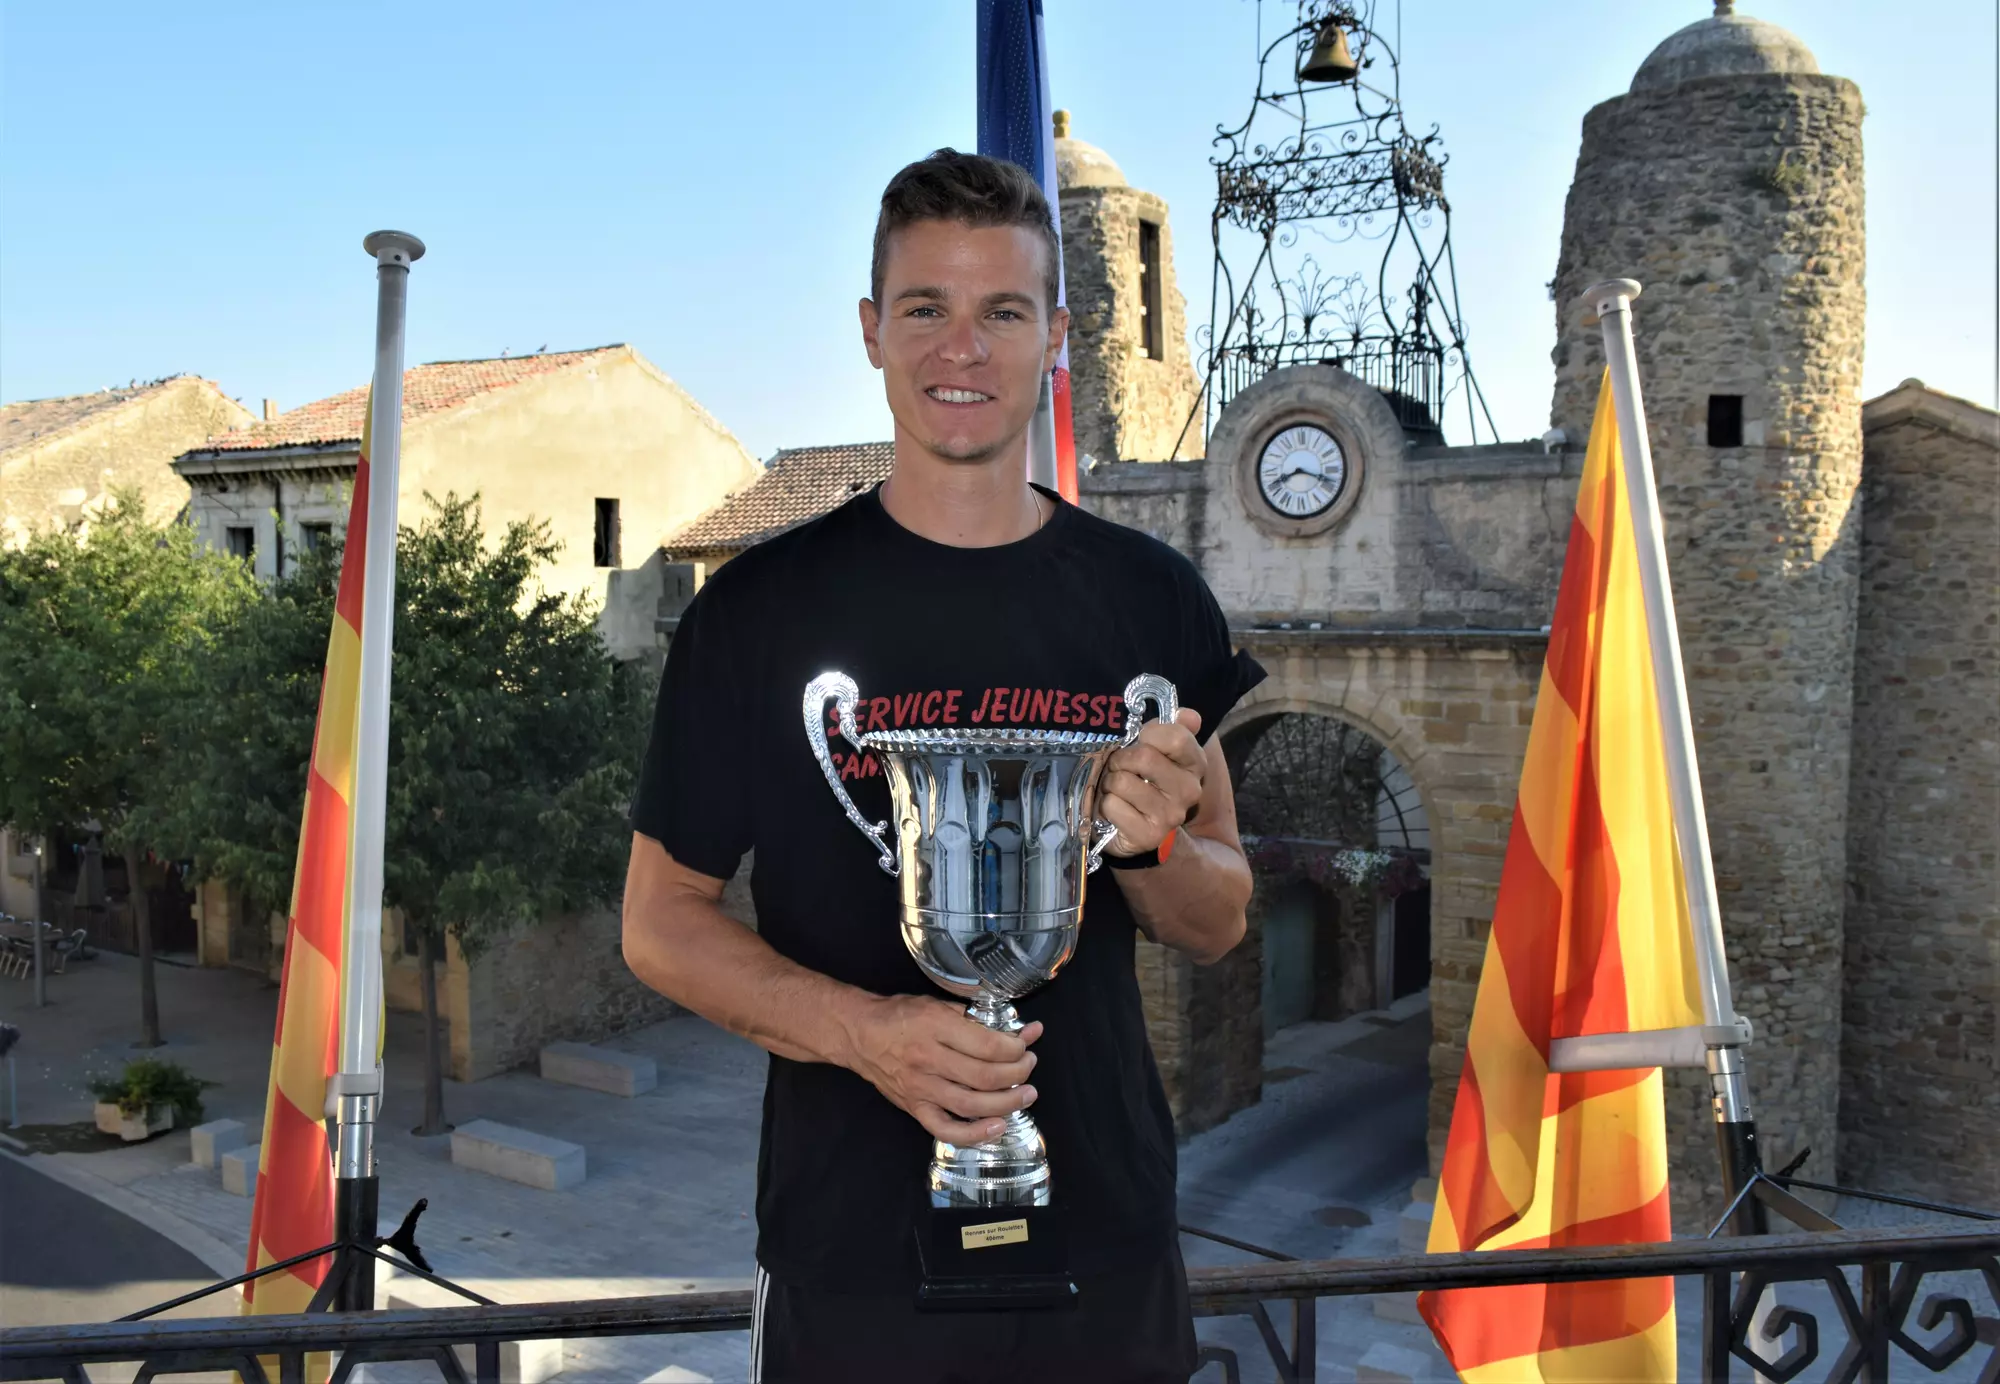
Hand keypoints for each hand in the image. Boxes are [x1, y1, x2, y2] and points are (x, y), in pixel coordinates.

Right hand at [845, 994, 1041, 1145]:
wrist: (858, 1034)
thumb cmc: (900, 1015)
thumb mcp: (937, 1004)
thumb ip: (975, 1018)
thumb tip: (1018, 1030)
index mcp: (935, 1026)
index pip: (987, 1045)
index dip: (1015, 1048)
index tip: (1025, 1043)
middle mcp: (928, 1059)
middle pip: (985, 1076)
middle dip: (1018, 1073)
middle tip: (1029, 1065)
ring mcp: (921, 1088)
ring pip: (971, 1104)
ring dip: (1007, 1103)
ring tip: (1026, 1094)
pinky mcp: (914, 1108)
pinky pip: (946, 1129)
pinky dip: (974, 1134)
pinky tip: (996, 1127)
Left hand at [1099, 708, 1204, 855]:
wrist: (1131, 825)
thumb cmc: (1141, 780)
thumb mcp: (1157, 750)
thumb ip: (1173, 729)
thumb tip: (1188, 715)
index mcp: (1195, 764)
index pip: (1176, 737)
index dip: (1149, 734)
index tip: (1140, 741)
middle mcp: (1189, 791)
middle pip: (1144, 757)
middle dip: (1121, 759)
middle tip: (1119, 768)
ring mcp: (1171, 816)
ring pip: (1122, 781)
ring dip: (1110, 783)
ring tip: (1117, 790)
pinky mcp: (1148, 836)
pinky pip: (1112, 805)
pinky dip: (1106, 805)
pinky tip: (1116, 810)